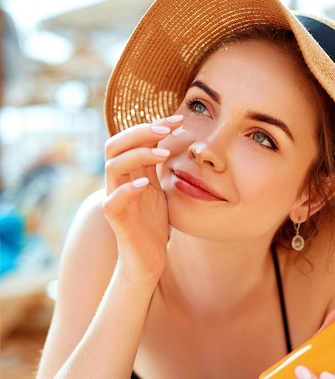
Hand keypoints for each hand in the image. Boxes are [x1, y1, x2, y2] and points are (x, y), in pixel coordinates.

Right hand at [103, 115, 182, 282]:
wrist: (147, 259)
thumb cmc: (153, 223)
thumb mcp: (159, 187)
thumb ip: (157, 165)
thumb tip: (169, 137)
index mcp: (129, 172)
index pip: (132, 139)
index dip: (153, 125)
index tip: (179, 119)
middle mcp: (118, 182)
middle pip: (114, 145)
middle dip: (140, 132)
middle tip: (166, 129)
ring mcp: (115, 199)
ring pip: (112, 167)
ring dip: (137, 155)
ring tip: (163, 154)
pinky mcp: (116, 220)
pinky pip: (112, 201)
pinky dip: (127, 190)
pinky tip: (145, 184)